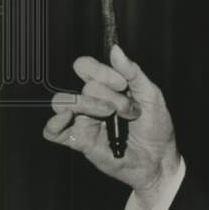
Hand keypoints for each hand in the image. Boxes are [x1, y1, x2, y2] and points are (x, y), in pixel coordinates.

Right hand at [46, 45, 180, 209]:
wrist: (157, 160)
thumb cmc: (156, 127)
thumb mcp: (150, 94)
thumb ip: (132, 72)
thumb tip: (115, 50)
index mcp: (108, 86)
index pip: (87, 67)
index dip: (101, 72)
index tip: (121, 84)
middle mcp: (93, 100)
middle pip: (84, 87)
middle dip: (109, 97)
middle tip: (128, 111)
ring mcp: (83, 120)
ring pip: (63, 102)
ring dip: (87, 106)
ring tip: (108, 116)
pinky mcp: (79, 140)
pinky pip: (52, 131)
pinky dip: (54, 123)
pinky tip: (68, 119)